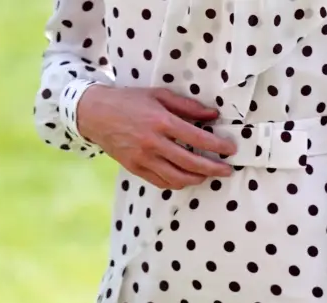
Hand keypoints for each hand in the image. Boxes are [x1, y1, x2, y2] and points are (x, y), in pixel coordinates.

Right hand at [77, 86, 237, 189]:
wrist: (95, 114)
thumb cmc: (129, 101)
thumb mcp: (159, 95)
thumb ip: (187, 106)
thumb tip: (212, 114)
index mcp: (161, 121)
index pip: (197, 138)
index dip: (217, 146)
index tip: (230, 149)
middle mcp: (153, 143)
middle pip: (190, 163)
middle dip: (213, 168)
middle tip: (227, 169)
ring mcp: (143, 158)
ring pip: (177, 178)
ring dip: (197, 179)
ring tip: (208, 175)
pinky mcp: (135, 168)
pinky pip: (161, 182)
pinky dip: (177, 183)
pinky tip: (186, 178)